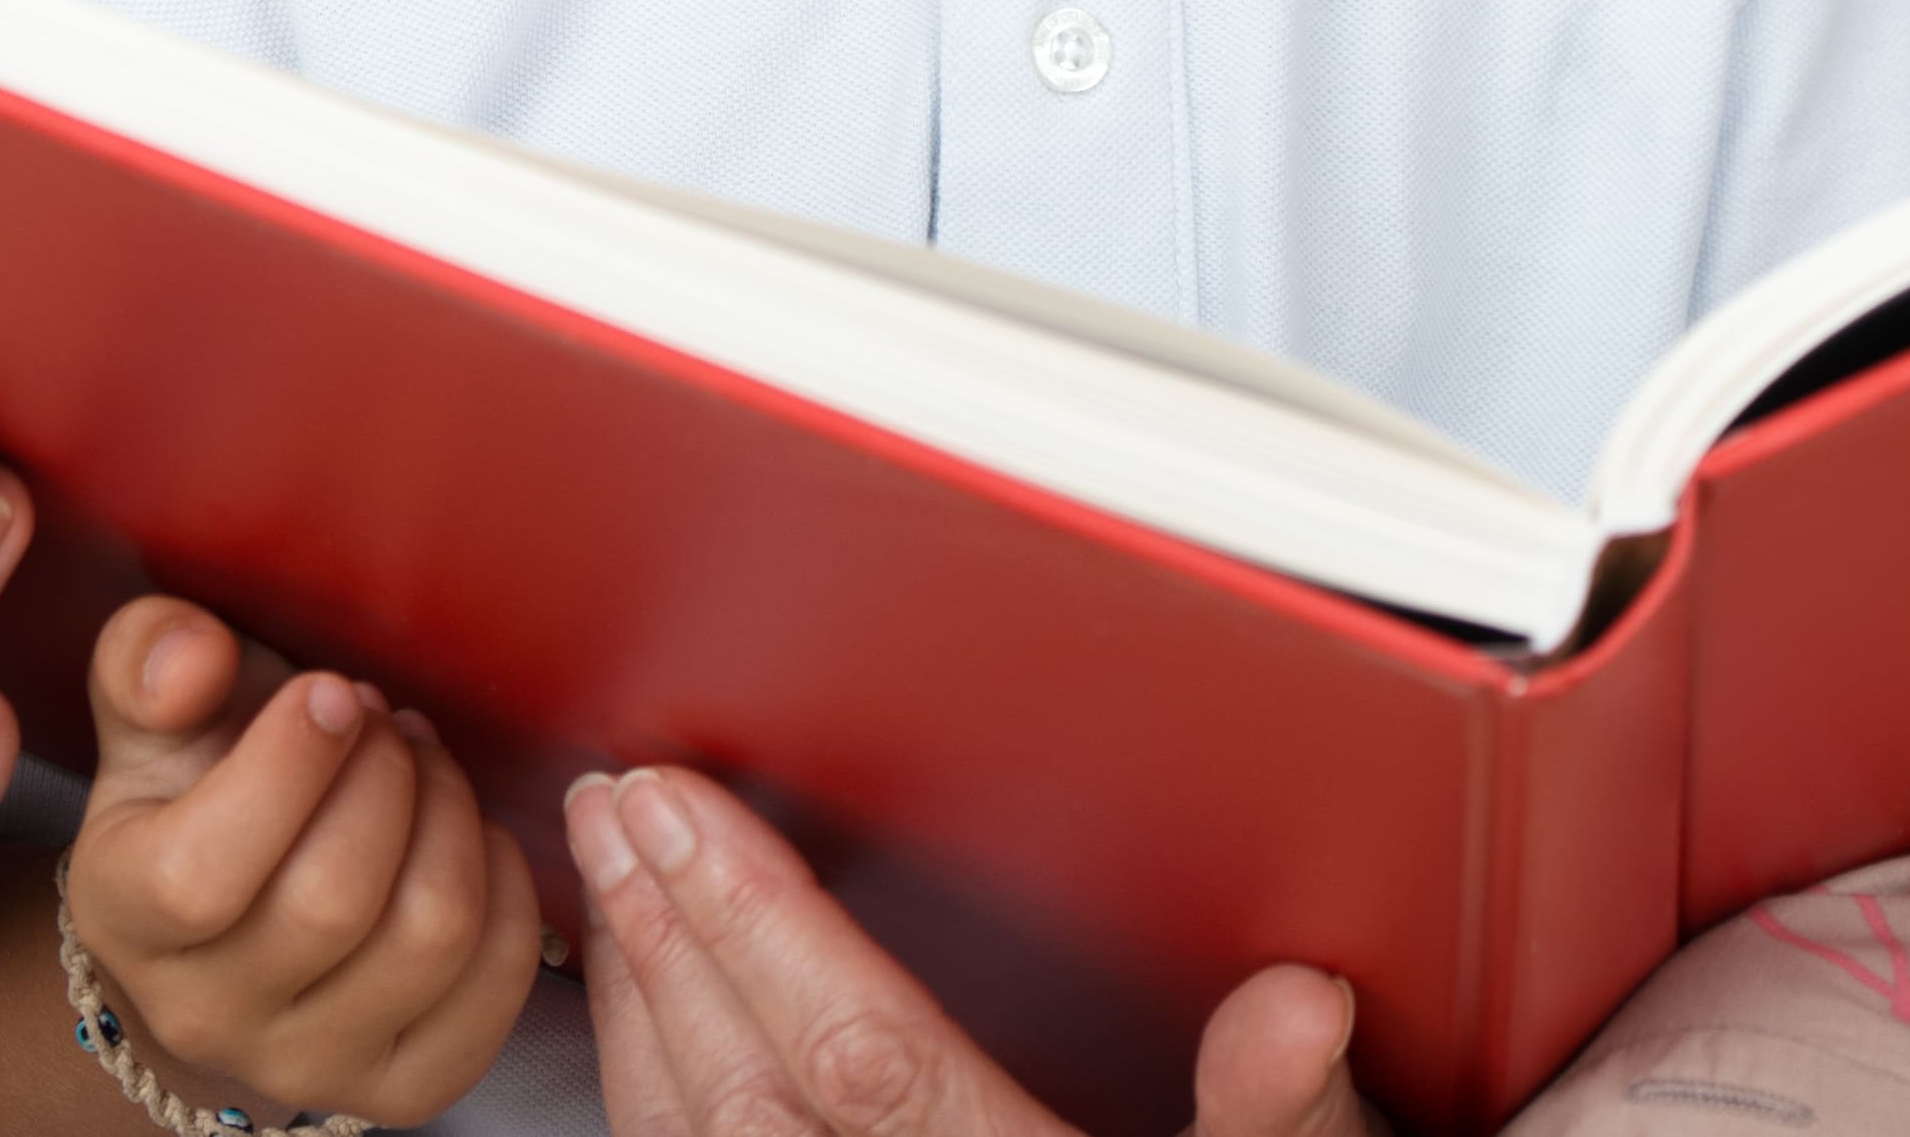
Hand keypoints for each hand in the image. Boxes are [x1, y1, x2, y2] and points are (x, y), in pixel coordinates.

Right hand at [68, 599, 547, 1127]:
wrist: (233, 913)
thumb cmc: (201, 780)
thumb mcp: (155, 707)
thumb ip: (149, 655)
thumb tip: (193, 661)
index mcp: (123, 915)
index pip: (203, 874)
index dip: (289, 765)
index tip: (334, 692)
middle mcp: (203, 1015)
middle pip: (336, 898)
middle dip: (388, 775)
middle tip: (386, 724)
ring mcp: (304, 1067)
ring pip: (427, 936)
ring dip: (453, 817)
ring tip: (426, 768)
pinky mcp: (401, 1088)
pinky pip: (492, 991)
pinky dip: (507, 893)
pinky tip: (470, 839)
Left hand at [566, 768, 1371, 1136]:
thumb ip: (1278, 1100)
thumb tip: (1296, 1003)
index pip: (867, 1057)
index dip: (763, 926)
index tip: (690, 809)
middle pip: (746, 1094)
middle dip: (672, 937)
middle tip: (620, 810)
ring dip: (641, 1010)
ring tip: (613, 887)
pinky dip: (650, 1093)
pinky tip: (643, 1028)